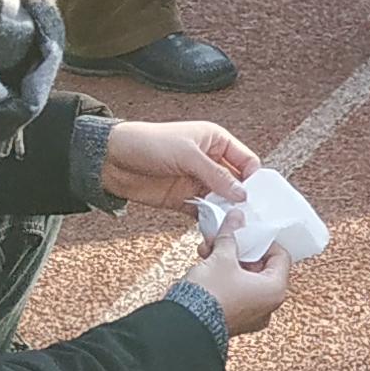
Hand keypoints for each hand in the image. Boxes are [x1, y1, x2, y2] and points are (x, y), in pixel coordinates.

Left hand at [100, 118, 259, 214]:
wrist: (113, 159)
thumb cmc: (150, 143)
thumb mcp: (188, 155)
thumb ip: (216, 175)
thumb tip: (242, 194)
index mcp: (216, 142)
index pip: (246, 161)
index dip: (254, 178)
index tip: (257, 197)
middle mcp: (210, 162)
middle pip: (236, 183)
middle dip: (242, 199)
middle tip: (249, 217)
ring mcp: (197, 182)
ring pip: (221, 200)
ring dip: (226, 212)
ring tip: (233, 226)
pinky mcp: (183, 199)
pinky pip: (203, 212)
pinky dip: (209, 221)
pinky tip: (214, 229)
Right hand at [188, 243, 290, 337]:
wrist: (184, 325)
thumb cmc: (210, 297)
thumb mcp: (221, 257)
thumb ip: (231, 235)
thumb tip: (236, 219)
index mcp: (274, 290)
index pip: (280, 257)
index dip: (262, 242)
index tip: (247, 234)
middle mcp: (267, 306)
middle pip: (259, 267)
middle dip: (238, 250)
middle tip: (223, 239)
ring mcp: (250, 315)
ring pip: (243, 278)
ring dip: (226, 261)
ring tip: (208, 249)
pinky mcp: (233, 319)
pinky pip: (234, 292)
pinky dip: (223, 277)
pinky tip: (205, 265)